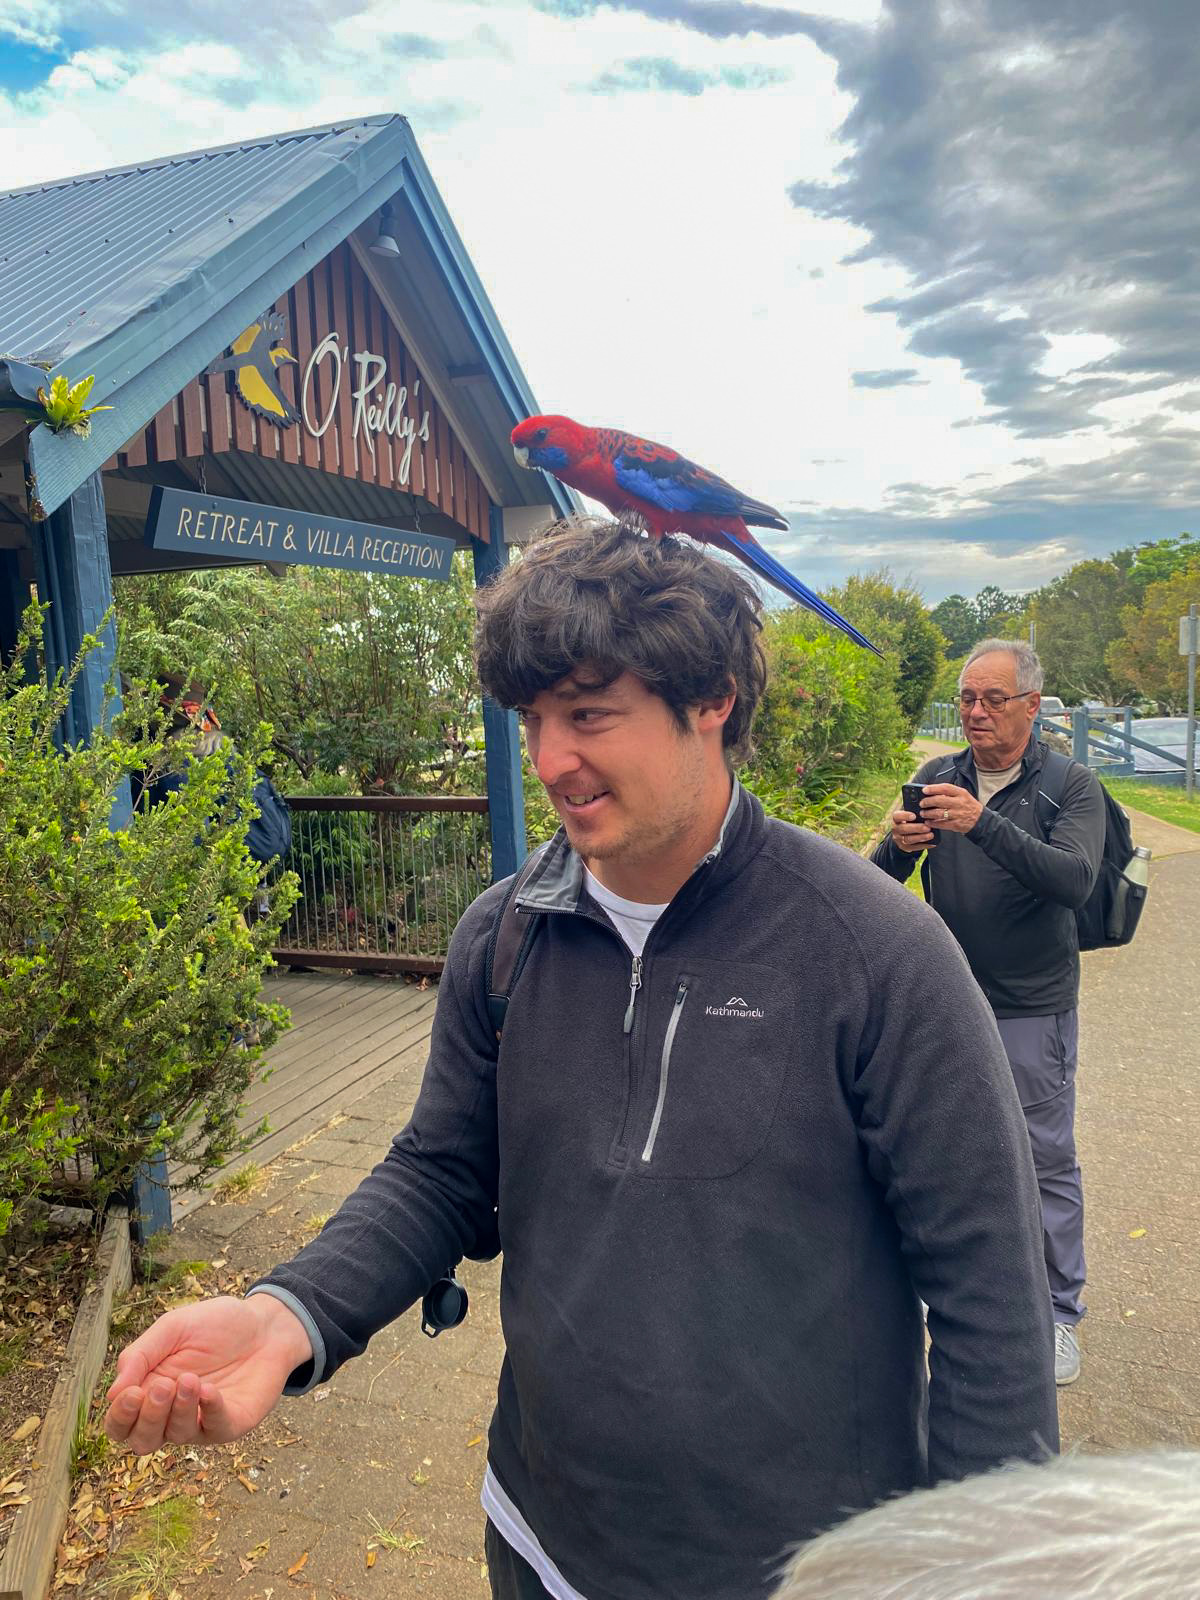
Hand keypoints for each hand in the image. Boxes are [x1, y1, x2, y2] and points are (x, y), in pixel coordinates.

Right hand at [104, 1294, 312, 1453]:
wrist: (264, 1323)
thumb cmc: (215, 1326)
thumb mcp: (172, 1329)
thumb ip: (141, 1356)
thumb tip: (112, 1393)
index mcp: (149, 1392)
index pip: (121, 1423)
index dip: (120, 1415)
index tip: (132, 1393)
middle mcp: (171, 1415)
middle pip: (141, 1440)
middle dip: (147, 1417)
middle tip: (161, 1385)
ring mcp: (201, 1422)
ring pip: (176, 1436)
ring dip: (179, 1410)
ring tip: (190, 1379)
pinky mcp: (230, 1422)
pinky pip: (214, 1428)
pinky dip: (208, 1411)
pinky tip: (208, 1389)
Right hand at [890, 808, 934, 852]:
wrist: (904, 832)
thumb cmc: (910, 819)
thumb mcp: (910, 813)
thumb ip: (915, 811)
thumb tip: (927, 811)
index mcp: (895, 818)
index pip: (897, 816)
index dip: (905, 816)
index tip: (914, 816)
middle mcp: (895, 829)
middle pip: (904, 829)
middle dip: (917, 828)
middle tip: (928, 828)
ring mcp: (898, 839)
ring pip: (908, 839)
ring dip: (921, 837)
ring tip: (931, 835)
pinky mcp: (904, 847)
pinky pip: (913, 847)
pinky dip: (924, 845)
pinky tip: (932, 843)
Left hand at [918, 783, 982, 834]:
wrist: (980, 819)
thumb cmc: (967, 805)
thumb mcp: (962, 795)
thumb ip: (949, 793)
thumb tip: (931, 792)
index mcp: (961, 793)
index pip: (945, 788)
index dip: (933, 788)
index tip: (924, 790)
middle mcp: (960, 803)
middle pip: (940, 800)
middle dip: (927, 802)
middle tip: (922, 803)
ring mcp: (958, 814)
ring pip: (939, 813)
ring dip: (928, 813)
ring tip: (923, 813)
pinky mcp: (956, 824)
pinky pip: (941, 824)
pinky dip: (933, 823)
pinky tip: (928, 822)